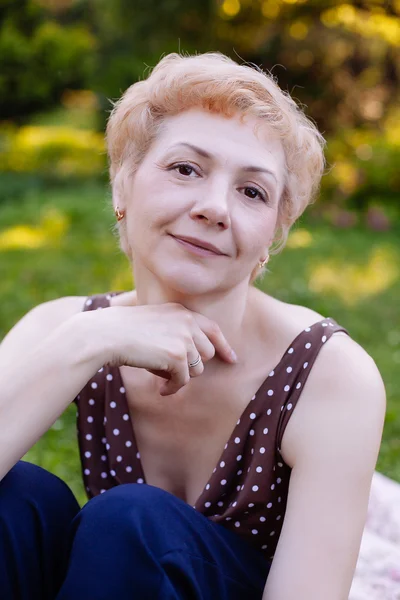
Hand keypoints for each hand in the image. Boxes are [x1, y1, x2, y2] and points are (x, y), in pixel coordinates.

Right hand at [96, 303, 237, 395]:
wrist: (105, 335)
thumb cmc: (122, 331)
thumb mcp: (153, 324)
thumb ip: (175, 334)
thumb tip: (193, 363)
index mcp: (181, 311)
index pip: (213, 329)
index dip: (224, 346)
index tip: (232, 359)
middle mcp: (187, 321)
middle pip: (207, 353)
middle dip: (192, 365)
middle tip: (171, 371)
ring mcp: (184, 337)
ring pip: (198, 369)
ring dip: (180, 377)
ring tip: (160, 376)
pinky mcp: (178, 356)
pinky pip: (183, 381)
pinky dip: (172, 388)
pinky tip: (160, 390)